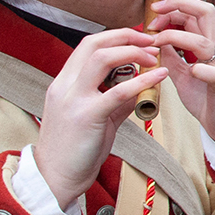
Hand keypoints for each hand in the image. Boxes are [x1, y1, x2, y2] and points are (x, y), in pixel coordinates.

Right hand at [37, 30, 167, 207]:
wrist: (54, 179)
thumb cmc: (75, 150)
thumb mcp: (95, 117)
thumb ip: (115, 100)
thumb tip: (140, 86)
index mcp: (64, 83)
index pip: (88, 45)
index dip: (116, 36)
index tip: (139, 39)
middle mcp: (65, 85)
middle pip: (94, 43)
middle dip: (126, 35)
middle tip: (151, 40)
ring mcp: (73, 99)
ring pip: (102, 58)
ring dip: (133, 52)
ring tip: (154, 56)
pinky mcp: (86, 116)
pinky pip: (117, 91)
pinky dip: (142, 80)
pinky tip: (160, 76)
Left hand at [146, 0, 214, 154]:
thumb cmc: (207, 100)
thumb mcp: (183, 75)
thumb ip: (172, 56)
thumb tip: (154, 40)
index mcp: (210, 45)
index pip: (197, 12)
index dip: (175, 5)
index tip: (154, 11)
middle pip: (207, 14)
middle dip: (179, 5)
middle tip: (155, 13)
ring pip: (205, 42)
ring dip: (176, 37)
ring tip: (157, 43)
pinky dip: (204, 70)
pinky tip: (193, 71)